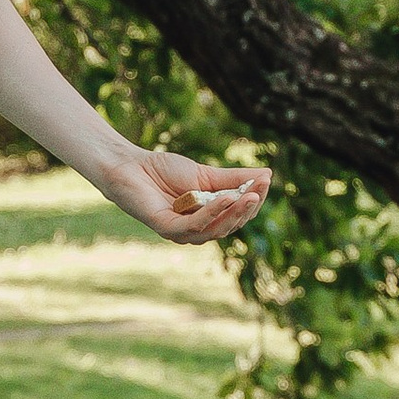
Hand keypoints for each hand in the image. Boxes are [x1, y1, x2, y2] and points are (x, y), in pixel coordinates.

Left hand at [104, 143, 270, 245]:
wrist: (130, 165)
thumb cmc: (164, 171)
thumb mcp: (206, 174)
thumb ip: (234, 178)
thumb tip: (267, 174)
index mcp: (208, 218)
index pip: (237, 214)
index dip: (253, 199)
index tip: (266, 181)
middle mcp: (196, 230)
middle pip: (229, 226)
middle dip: (247, 208)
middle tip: (260, 189)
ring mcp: (181, 232)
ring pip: (215, 230)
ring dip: (233, 212)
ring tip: (249, 195)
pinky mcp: (166, 229)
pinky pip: (194, 226)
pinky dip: (211, 212)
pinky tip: (224, 198)